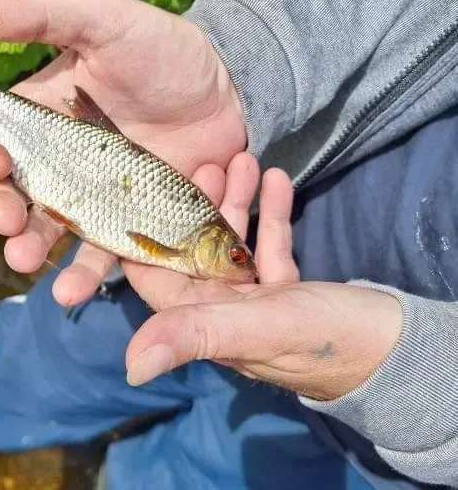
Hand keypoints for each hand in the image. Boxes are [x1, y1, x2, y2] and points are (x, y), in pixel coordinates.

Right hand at [0, 0, 246, 306]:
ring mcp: (94, 195)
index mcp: (42, 113)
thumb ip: (40, 16)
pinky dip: (84, 273)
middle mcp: (59, 159)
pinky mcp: (130, 222)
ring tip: (24, 261)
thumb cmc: (163, 48)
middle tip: (8, 219)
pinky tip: (73, 291)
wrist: (230, 86)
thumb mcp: (103, 20)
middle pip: (11, 193)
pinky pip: (100, 252)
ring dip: (28, 249)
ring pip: (47, 230)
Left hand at [124, 155, 403, 401]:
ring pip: (232, 242)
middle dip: (198, 205)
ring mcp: (254, 298)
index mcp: (203, 321)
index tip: (142, 193)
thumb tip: (131, 367)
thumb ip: (196, 335)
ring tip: (244, 159)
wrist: (395, 351)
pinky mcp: (285, 288)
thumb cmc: (324, 341)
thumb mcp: (256, 330)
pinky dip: (270, 213)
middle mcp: (222, 310)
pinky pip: (269, 245)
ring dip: (237, 201)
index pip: (155, 276)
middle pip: (195, 249)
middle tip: (208, 165)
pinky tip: (277, 177)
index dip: (145, 237)